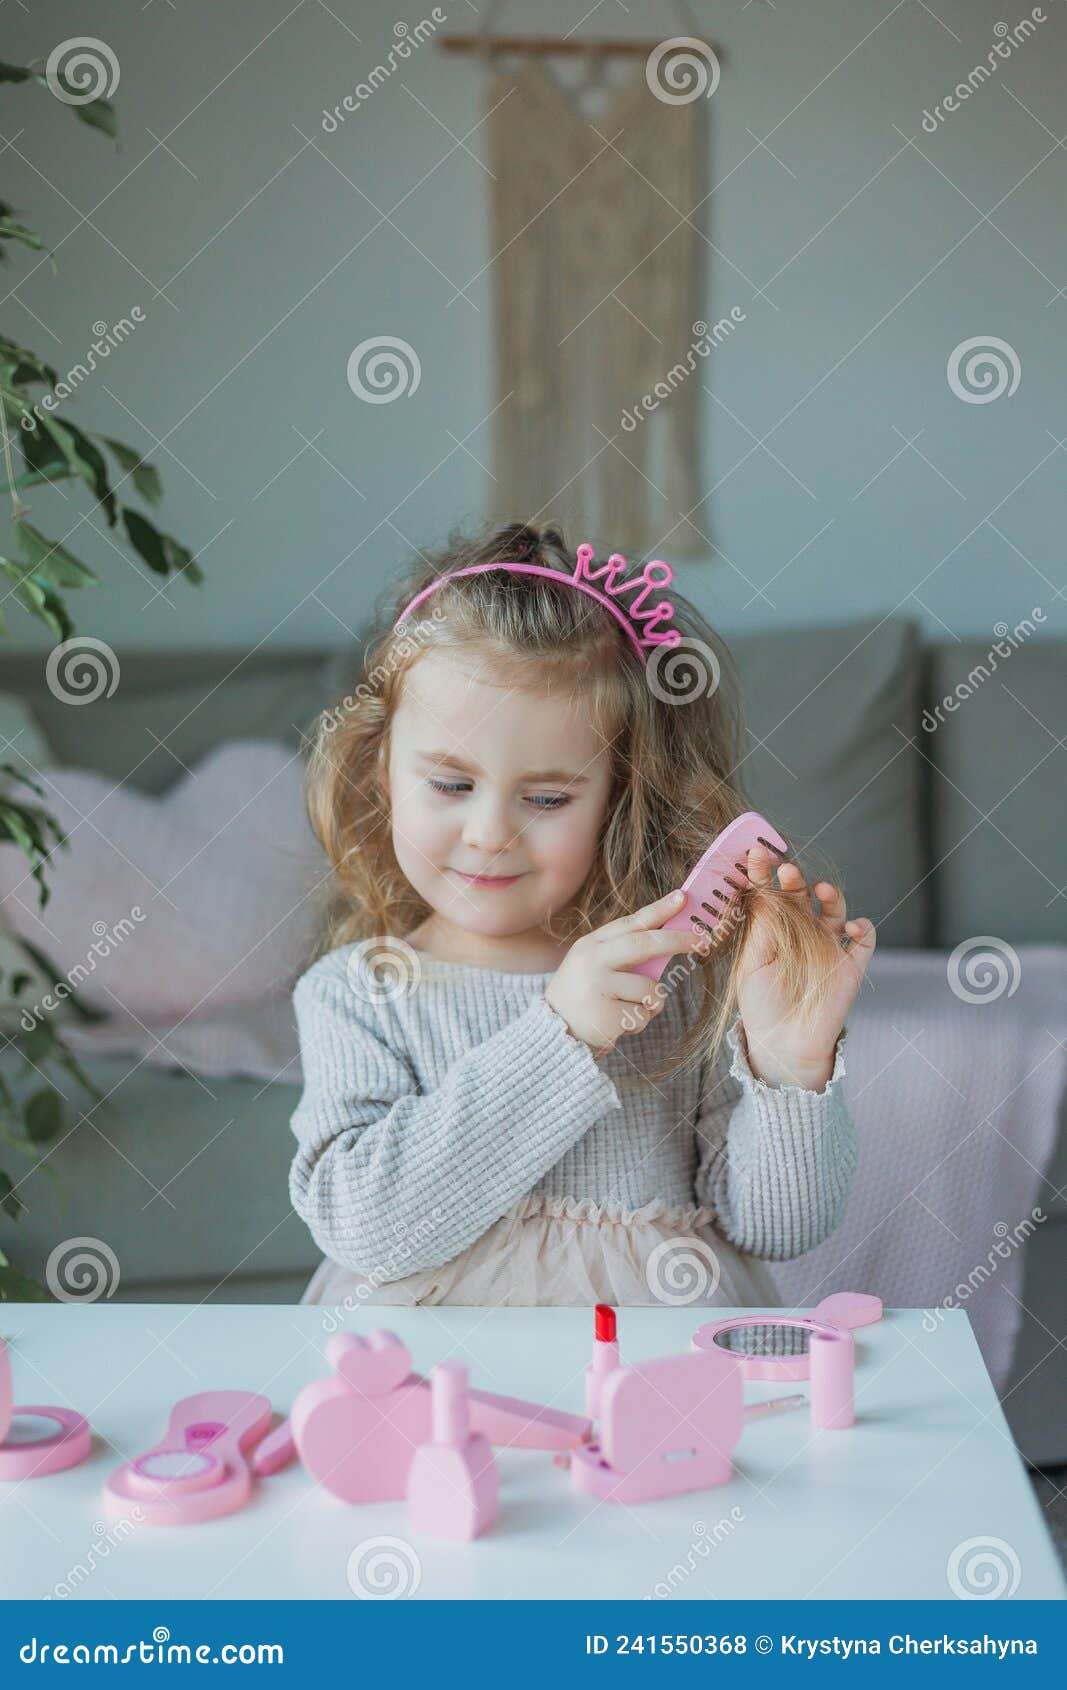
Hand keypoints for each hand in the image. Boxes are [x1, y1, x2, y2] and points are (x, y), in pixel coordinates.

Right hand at [545, 890, 708, 1054]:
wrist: (552, 1031)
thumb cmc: (583, 995)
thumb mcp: (595, 966)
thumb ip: (625, 954)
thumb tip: (670, 940)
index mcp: (591, 945)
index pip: (631, 922)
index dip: (659, 909)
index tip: (683, 897)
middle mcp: (592, 961)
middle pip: (645, 944)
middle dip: (678, 940)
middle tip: (703, 940)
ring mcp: (598, 987)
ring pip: (651, 989)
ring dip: (652, 1003)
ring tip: (629, 1010)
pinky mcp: (606, 1015)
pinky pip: (644, 1014)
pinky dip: (640, 1022)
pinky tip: (619, 1025)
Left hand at [736, 845, 876, 1089]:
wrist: (784, 1045)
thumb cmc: (762, 1005)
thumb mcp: (751, 965)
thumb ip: (760, 930)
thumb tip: (762, 892)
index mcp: (775, 929)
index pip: (771, 893)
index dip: (765, 873)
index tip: (757, 855)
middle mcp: (803, 932)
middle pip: (803, 896)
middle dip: (795, 879)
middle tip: (786, 870)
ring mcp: (829, 946)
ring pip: (836, 910)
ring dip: (831, 896)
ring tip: (819, 889)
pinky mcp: (851, 965)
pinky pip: (865, 939)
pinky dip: (862, 927)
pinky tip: (850, 925)